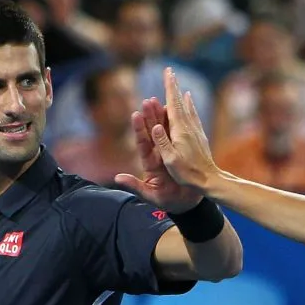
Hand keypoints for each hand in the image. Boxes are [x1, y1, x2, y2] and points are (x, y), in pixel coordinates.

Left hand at [114, 89, 203, 212]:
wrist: (187, 204)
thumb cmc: (168, 201)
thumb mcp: (149, 196)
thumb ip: (135, 186)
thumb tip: (117, 178)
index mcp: (150, 164)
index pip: (143, 143)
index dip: (139, 129)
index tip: (135, 114)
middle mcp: (158, 155)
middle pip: (152, 133)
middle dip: (150, 116)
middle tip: (148, 100)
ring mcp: (169, 153)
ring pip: (165, 131)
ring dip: (162, 116)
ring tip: (160, 100)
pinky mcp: (179, 153)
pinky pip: (177, 136)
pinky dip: (176, 125)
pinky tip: (176, 112)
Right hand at [124, 67, 223, 194]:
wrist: (210, 180)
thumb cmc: (188, 173)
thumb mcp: (171, 160)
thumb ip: (162, 143)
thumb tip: (155, 126)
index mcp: (180, 131)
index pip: (173, 104)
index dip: (170, 88)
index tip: (168, 73)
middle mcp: (189, 127)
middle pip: (180, 102)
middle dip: (173, 86)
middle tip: (170, 71)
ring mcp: (196, 131)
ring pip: (187, 107)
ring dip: (181, 95)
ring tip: (179, 85)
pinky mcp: (199, 136)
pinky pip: (193, 115)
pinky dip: (190, 105)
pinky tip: (190, 102)